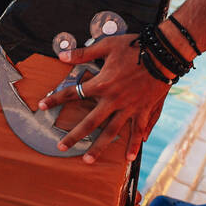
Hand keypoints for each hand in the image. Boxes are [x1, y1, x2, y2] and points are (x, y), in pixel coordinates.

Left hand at [38, 35, 172, 163]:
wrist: (164, 53)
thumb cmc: (135, 47)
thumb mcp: (107, 45)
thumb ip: (84, 53)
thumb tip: (62, 55)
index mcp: (102, 84)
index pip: (73, 93)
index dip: (56, 99)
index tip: (42, 106)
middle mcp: (113, 100)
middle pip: (90, 122)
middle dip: (74, 135)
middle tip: (61, 147)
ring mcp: (129, 108)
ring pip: (111, 132)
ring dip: (99, 147)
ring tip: (88, 160)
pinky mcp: (144, 110)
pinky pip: (138, 130)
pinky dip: (134, 144)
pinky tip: (129, 157)